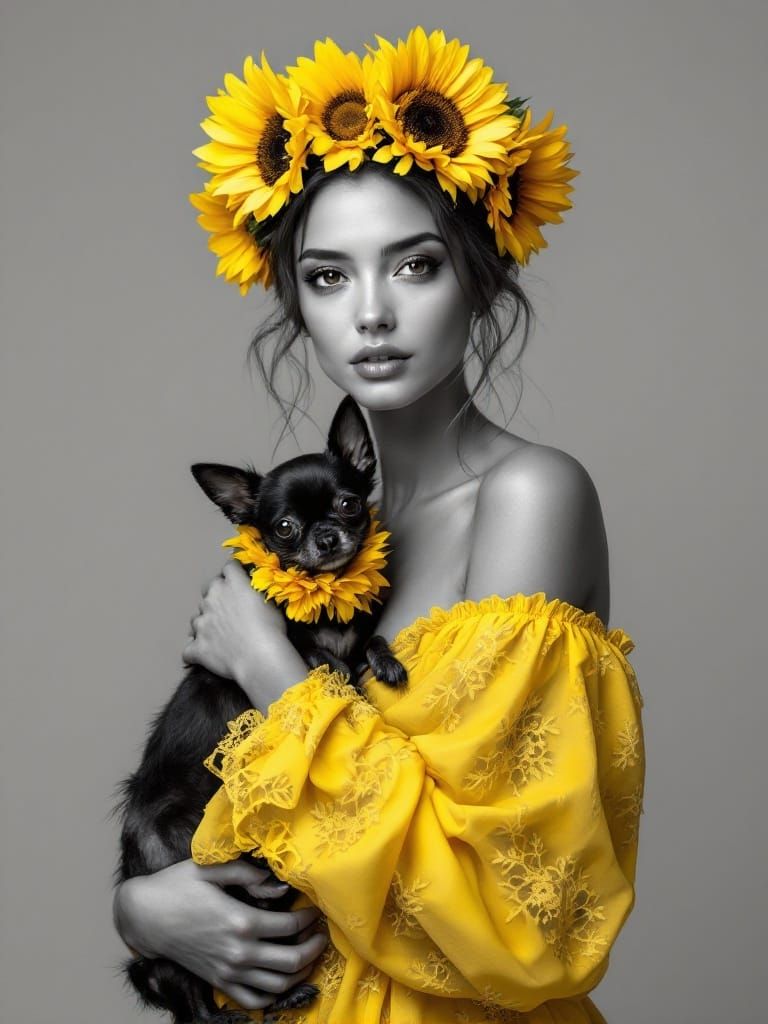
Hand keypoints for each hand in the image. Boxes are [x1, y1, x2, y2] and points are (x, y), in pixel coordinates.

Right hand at [114, 859, 327, 1011]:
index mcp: (241, 921)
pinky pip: (253, 1000)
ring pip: (277, 984)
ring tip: (308, 954)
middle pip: (291, 960)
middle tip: (321, 934)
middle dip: (313, 947)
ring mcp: (228, 971)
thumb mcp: (210, 868)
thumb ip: (247, 873)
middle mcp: (238, 952)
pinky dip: (273, 994)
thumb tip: (278, 883)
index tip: (316, 908)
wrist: (144, 915)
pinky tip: (281, 978)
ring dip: (300, 971)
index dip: (309, 917)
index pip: (290, 925)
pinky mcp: (218, 981)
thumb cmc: (176, 886)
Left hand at [183, 561, 286, 683]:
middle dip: (217, 596)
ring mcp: (202, 622)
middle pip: (209, 589)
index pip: (229, 568)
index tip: (239, 581)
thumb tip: (253, 593)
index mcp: (233, 583)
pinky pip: (189, 649)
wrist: (260, 657)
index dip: (234, 575)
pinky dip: (196, 651)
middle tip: (231, 610)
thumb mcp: (270, 602)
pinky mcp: (197, 646)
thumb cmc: (271, 629)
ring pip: (196, 618)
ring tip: (220, 635)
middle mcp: (213, 598)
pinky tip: (206, 655)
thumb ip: (256, 592)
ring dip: (205, 623)